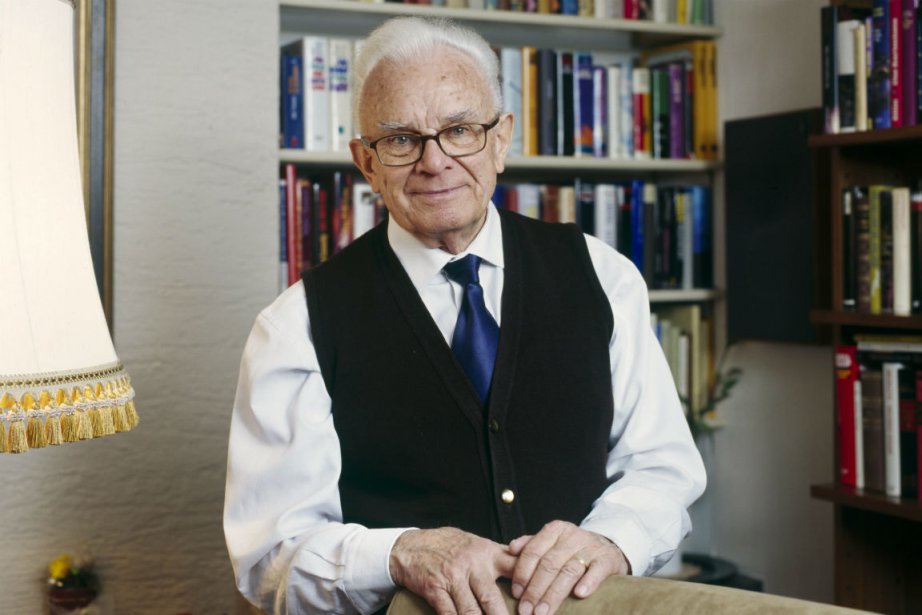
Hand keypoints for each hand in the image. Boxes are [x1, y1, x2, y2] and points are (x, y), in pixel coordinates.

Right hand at [389, 527, 516, 614]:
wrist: (410, 546)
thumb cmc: (446, 545)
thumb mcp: (475, 542)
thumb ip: (498, 554)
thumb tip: (524, 563)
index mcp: (486, 552)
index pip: (514, 567)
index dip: (528, 586)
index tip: (537, 603)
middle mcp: (471, 564)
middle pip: (492, 597)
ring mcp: (452, 577)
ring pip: (470, 611)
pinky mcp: (435, 589)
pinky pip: (449, 614)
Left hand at [508, 521, 629, 614]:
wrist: (607, 546)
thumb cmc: (572, 549)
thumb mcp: (551, 542)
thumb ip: (531, 545)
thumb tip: (511, 548)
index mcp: (554, 530)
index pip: (533, 551)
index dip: (523, 573)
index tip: (516, 593)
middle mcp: (572, 536)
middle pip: (549, 564)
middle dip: (535, 589)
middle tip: (526, 610)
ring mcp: (590, 547)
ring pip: (569, 571)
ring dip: (554, 594)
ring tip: (542, 612)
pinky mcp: (607, 559)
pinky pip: (597, 570)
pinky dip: (588, 582)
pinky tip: (579, 595)